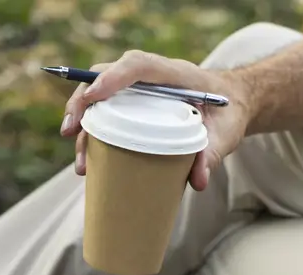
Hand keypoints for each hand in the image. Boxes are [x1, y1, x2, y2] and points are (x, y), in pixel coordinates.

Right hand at [60, 51, 252, 191]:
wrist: (233, 105)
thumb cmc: (228, 115)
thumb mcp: (226, 134)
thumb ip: (211, 154)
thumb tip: (197, 181)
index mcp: (174, 74)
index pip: (138, 65)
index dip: (112, 78)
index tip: (92, 98)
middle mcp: (150, 78)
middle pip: (105, 76)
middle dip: (82, 102)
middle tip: (70, 132)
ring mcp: (139, 91)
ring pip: (100, 97)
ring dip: (83, 125)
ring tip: (80, 164)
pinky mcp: (134, 106)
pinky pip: (107, 113)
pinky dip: (93, 134)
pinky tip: (87, 162)